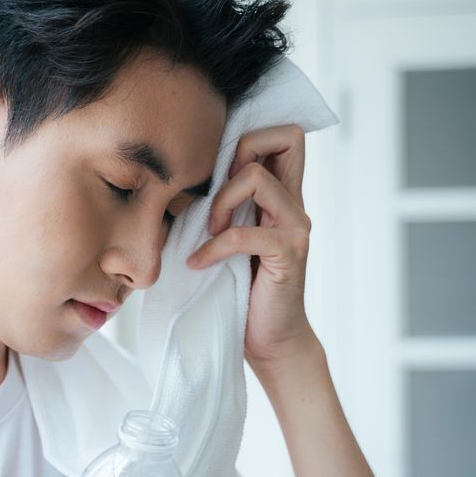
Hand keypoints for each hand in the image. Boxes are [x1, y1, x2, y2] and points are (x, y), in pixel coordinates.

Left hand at [185, 124, 318, 366]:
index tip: (219, 175)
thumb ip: (221, 207)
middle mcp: (295, 204)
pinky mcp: (288, 254)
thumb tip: (179, 181)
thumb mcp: (227, 239)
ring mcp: (296, 227)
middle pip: (286, 136)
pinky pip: (244, 233)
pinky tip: (199, 264)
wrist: (270, 340)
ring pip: (256, 178)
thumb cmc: (242, 291)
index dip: (250, 138)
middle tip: (216, 196)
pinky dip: (213, 247)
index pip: (284, 135)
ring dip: (220, 202)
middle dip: (239, 153)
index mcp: (282, 196)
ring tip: (207, 233)